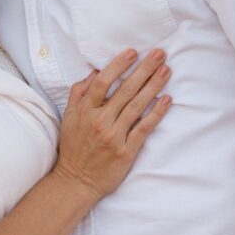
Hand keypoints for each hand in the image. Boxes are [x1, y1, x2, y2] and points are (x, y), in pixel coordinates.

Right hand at [55, 49, 170, 200]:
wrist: (76, 181)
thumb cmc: (73, 148)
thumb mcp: (68, 118)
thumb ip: (79, 94)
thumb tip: (93, 72)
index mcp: (85, 111)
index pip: (103, 82)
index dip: (118, 65)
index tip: (133, 52)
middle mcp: (100, 122)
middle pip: (125, 90)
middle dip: (144, 69)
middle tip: (159, 54)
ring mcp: (114, 136)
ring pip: (137, 106)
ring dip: (154, 86)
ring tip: (166, 70)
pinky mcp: (126, 151)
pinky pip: (144, 128)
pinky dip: (157, 113)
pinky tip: (167, 100)